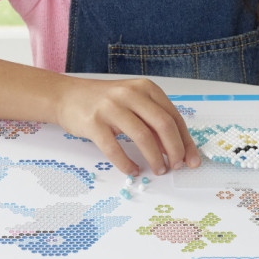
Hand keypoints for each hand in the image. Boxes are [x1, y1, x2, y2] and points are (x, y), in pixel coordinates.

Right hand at [54, 76, 201, 176]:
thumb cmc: (103, 101)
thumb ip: (152, 121)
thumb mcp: (132, 103)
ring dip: (155, 159)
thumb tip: (175, 149)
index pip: (174, 116)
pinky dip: (127, 164)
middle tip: (176, 166)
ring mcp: (111, 107)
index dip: (185, 141)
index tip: (191, 159)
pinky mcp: (94, 123)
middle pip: (163, 125)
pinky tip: (133, 170)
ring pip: (143, 137)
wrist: (67, 96)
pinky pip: (115, 149)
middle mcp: (130, 94)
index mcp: (145, 88)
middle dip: (175, 150)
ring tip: (158, 170)